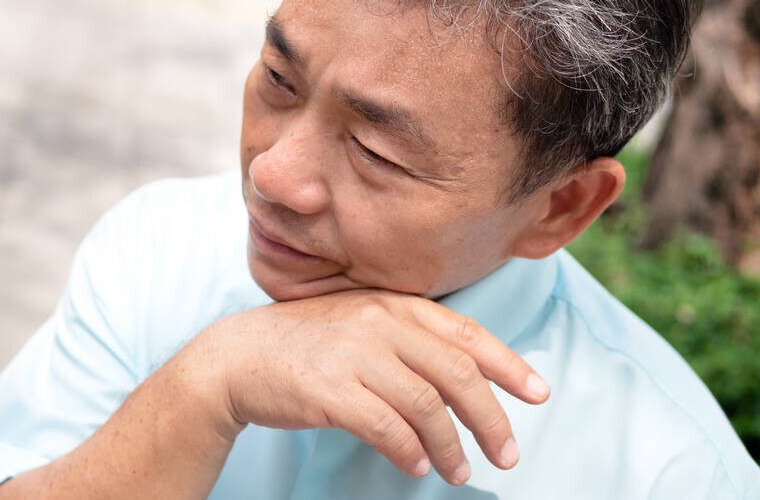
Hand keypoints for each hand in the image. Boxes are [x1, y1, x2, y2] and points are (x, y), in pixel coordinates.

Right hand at [188, 289, 549, 485]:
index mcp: (391, 304)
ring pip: (426, 406)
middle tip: (507, 452)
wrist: (237, 356)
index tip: (538, 393)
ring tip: (459, 472)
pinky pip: (386, 427)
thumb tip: (464, 381)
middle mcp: (378, 322)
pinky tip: (417, 465)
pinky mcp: (329, 389)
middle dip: (490, 418)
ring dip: (452, 446)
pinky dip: (410, 451)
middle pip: (455, 373)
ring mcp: (352, 353)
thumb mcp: (359, 324)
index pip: (465, 333)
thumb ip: (407, 339)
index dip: (508, 364)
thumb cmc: (305, 344)